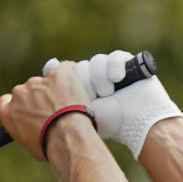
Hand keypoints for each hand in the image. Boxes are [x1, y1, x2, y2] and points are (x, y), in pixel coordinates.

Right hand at [0, 61, 94, 160]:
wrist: (67, 137)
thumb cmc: (49, 146)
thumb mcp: (29, 145)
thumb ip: (26, 129)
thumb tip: (33, 129)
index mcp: (8, 111)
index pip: (7, 100)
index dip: (20, 103)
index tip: (29, 108)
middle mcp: (20, 93)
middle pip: (28, 90)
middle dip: (39, 97)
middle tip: (54, 109)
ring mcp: (39, 82)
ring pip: (47, 80)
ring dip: (56, 88)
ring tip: (70, 104)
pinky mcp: (58, 74)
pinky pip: (65, 69)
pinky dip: (70, 75)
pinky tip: (76, 86)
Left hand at [43, 51, 182, 158]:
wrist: (136, 125)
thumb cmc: (104, 124)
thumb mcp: (75, 110)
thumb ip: (55, 93)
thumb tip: (47, 66)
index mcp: (81, 89)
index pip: (68, 74)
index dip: (71, 83)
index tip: (74, 98)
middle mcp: (95, 77)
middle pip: (80, 67)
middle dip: (86, 83)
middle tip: (93, 99)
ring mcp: (111, 70)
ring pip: (96, 62)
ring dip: (100, 78)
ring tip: (107, 94)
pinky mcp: (128, 63)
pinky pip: (115, 56)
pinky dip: (114, 67)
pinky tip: (117, 79)